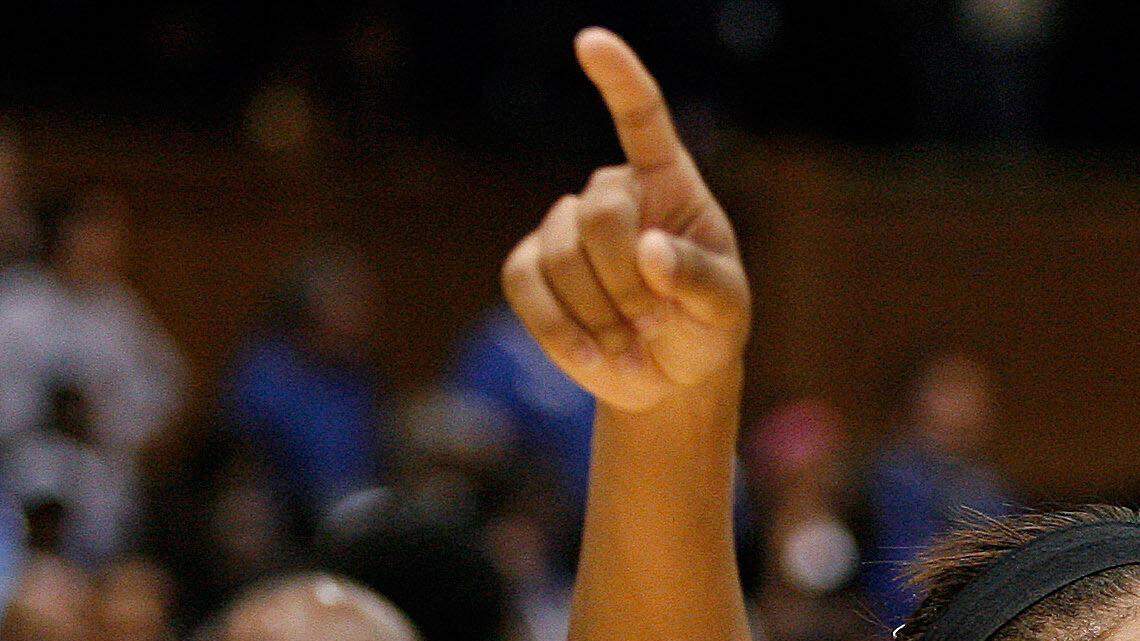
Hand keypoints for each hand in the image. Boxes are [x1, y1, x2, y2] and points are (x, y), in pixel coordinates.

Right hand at [502, 27, 750, 412]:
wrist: (666, 377)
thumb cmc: (705, 328)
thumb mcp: (724, 309)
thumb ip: (699, 279)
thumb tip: (650, 250)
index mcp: (667, 183)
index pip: (642, 119)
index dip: (619, 79)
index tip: (590, 41)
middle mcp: (611, 194)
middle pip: (599, 213)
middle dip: (626, 280)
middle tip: (653, 323)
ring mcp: (563, 228)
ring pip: (557, 254)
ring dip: (597, 313)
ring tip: (627, 342)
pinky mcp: (529, 267)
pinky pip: (523, 283)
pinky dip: (557, 327)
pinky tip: (589, 353)